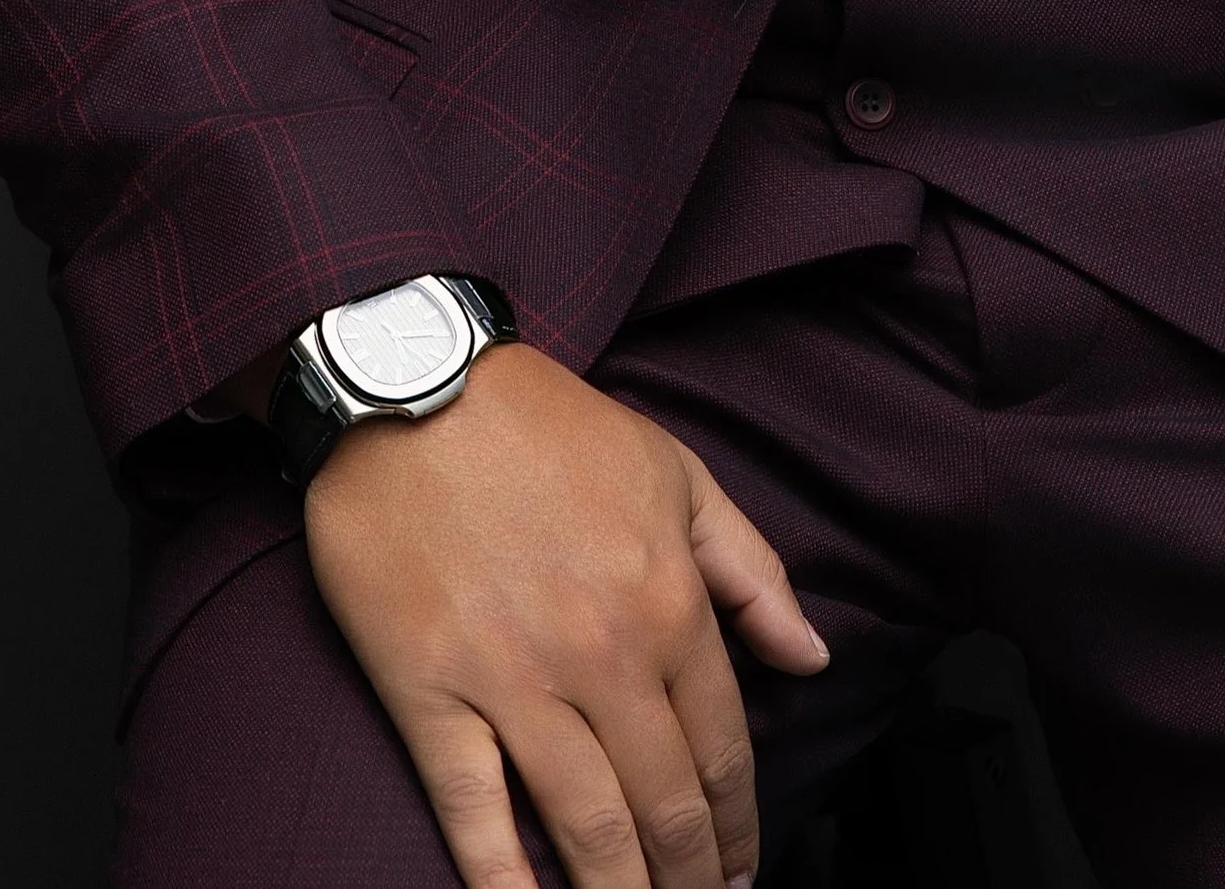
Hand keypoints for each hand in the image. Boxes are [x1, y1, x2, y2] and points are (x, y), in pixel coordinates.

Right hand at [298, 341, 828, 888]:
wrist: (414, 385)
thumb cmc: (544, 427)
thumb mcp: (674, 473)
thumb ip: (750, 570)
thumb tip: (810, 655)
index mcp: (667, 600)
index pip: (722, 747)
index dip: (738, 820)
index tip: (742, 863)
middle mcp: (603, 654)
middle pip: (664, 804)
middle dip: (692, 876)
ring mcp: (514, 681)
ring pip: (587, 828)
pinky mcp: (430, 694)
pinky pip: (474, 813)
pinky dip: (505, 882)